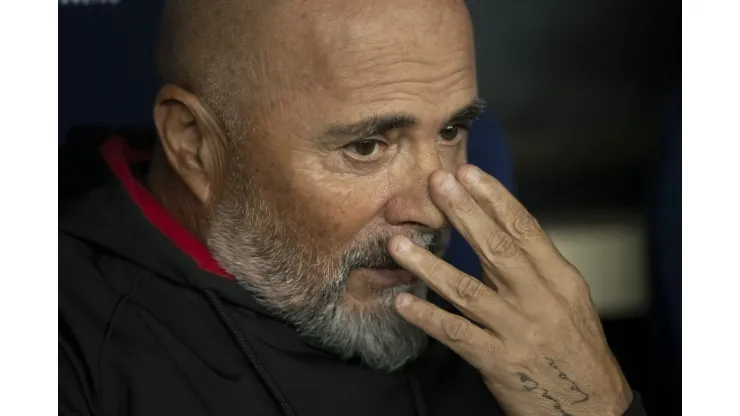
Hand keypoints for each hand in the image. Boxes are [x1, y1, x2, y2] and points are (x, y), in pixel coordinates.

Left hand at [388, 165, 632, 415]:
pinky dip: (428, 318)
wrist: (593, 409)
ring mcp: (519, 332)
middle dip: (464, 214)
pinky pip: (457, 335)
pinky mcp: (500, 363)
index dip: (494, 199)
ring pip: (469, 292)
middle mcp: (541, 301)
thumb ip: (533, 269)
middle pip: (498, 249)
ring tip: (400, 245)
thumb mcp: (567, 302)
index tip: (468, 173)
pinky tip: (402, 303)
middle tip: (436, 184)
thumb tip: (495, 232)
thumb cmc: (576, 350)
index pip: (525, 229)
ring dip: (431, 266)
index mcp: (560, 280)